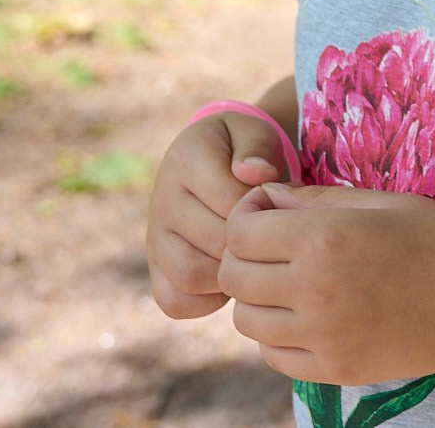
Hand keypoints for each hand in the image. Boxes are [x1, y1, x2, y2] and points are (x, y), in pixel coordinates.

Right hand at [147, 112, 291, 320]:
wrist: (213, 161)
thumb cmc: (242, 150)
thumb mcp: (253, 133)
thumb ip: (256, 148)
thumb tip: (257, 174)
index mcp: (184, 161)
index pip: (229, 200)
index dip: (263, 210)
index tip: (279, 206)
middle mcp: (161, 201)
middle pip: (213, 242)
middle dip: (252, 244)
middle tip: (273, 238)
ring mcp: (155, 238)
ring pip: (190, 276)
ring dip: (231, 274)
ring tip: (254, 259)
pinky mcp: (156, 268)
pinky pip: (174, 301)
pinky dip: (207, 302)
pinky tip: (232, 280)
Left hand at [220, 183, 434, 385]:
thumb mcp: (381, 202)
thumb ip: (315, 199)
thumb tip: (264, 197)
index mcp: (324, 239)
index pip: (240, 231)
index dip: (247, 216)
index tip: (270, 213)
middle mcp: (314, 291)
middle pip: (234, 276)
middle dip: (246, 256)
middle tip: (277, 246)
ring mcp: (323, 337)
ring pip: (247, 320)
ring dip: (259, 297)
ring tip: (293, 281)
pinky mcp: (336, 370)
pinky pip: (275, 355)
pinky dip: (278, 334)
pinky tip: (308, 314)